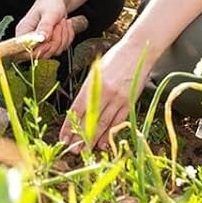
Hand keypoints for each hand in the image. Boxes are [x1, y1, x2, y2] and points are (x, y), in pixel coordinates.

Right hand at [17, 0, 77, 60]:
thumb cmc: (51, 1)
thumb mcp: (49, 13)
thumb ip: (45, 27)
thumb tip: (41, 39)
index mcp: (23, 31)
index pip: (25, 51)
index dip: (39, 50)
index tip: (49, 42)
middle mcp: (30, 39)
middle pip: (42, 54)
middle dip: (56, 40)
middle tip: (58, 25)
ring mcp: (41, 42)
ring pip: (54, 52)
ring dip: (63, 37)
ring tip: (62, 22)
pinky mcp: (50, 44)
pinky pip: (61, 49)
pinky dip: (67, 38)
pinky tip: (65, 27)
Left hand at [59, 37, 153, 152]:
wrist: (137, 51)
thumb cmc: (114, 58)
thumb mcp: (96, 70)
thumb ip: (89, 89)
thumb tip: (80, 109)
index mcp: (93, 83)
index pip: (77, 109)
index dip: (70, 126)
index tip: (63, 138)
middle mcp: (105, 92)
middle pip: (90, 120)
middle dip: (80, 137)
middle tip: (73, 151)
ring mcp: (118, 99)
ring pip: (104, 124)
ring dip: (94, 139)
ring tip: (85, 150)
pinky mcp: (129, 102)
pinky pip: (118, 122)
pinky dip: (110, 134)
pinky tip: (103, 143)